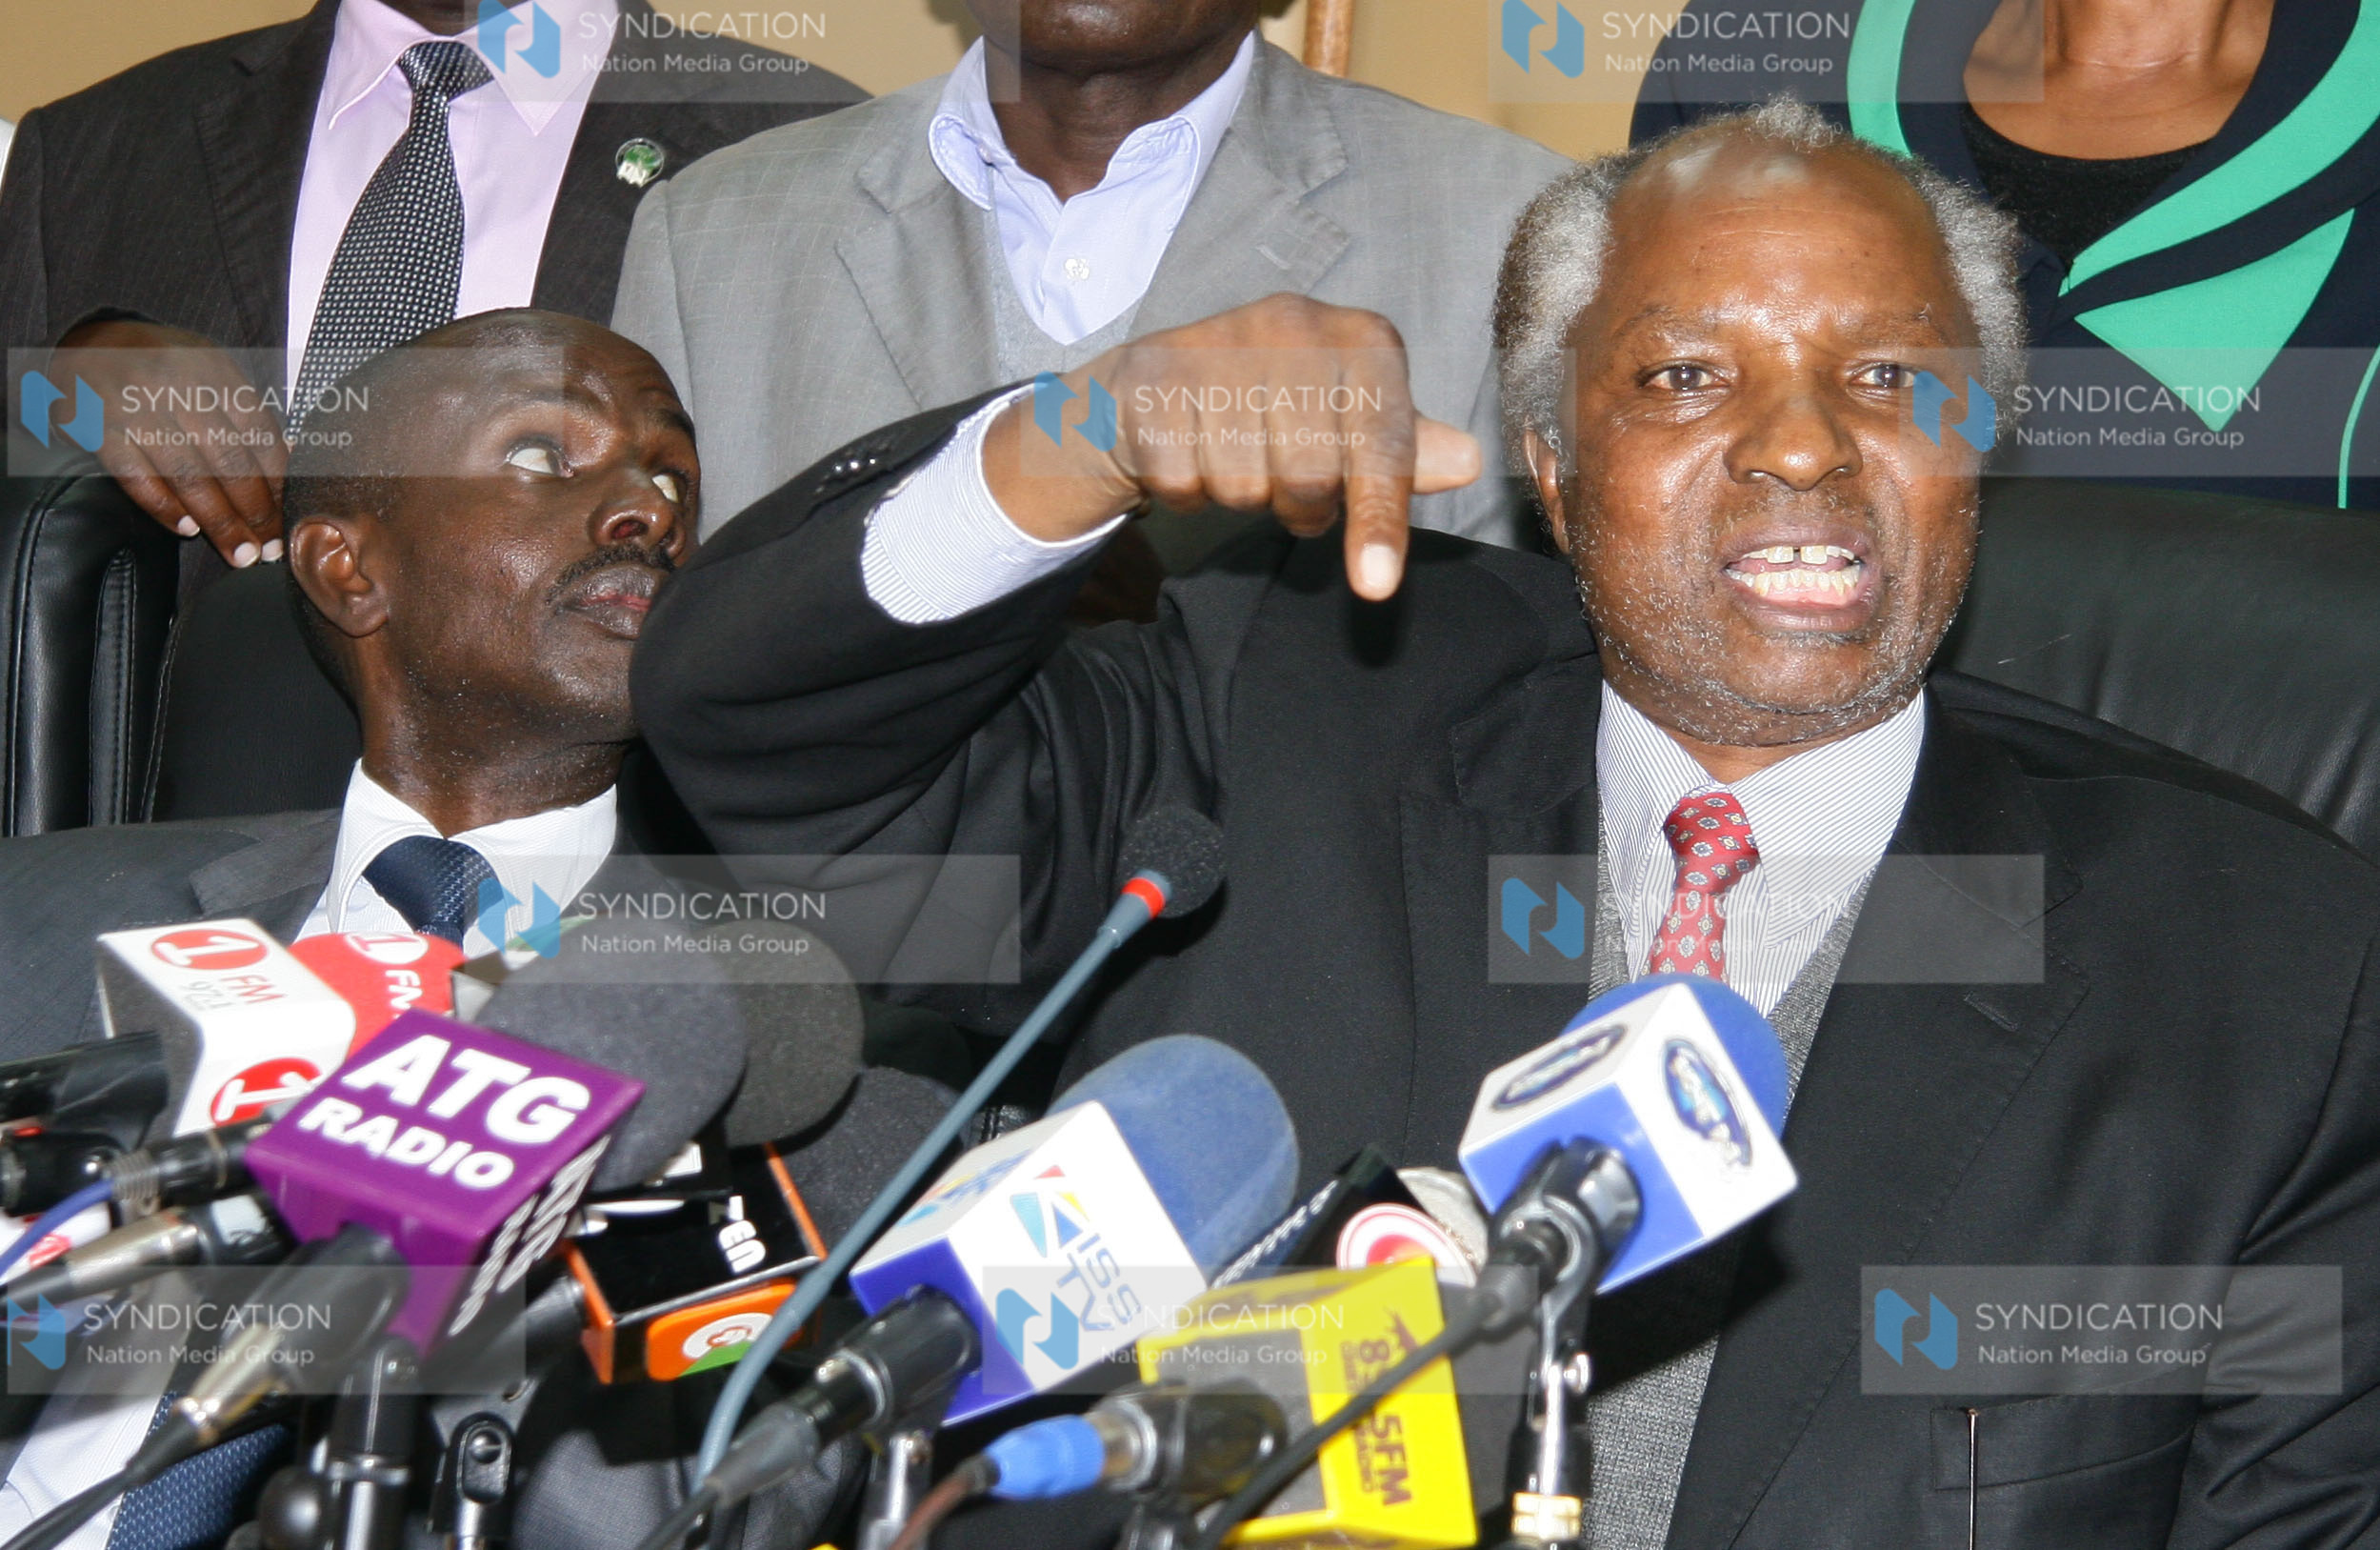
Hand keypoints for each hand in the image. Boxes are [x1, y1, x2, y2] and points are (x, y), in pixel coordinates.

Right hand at [52, 319, 286, 565]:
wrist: (90, 341)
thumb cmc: (163, 366)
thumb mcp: (210, 372)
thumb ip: (244, 414)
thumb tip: (290, 458)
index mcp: (214, 371)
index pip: (258, 435)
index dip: (278, 483)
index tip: (290, 517)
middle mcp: (177, 386)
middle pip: (228, 460)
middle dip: (254, 512)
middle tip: (270, 548)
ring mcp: (135, 407)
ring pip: (187, 475)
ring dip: (218, 522)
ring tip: (240, 553)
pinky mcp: (98, 427)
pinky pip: (137, 477)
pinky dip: (165, 507)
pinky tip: (187, 529)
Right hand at [982, 294, 1479, 600]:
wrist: (1151, 387)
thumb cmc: (1275, 409)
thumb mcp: (1351, 426)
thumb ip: (1405, 453)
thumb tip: (1469, 461)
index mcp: (1361, 338)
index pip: (1382, 442)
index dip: (1379, 517)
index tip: (1376, 585)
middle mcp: (1294, 324)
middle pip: (1311, 473)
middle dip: (1300, 505)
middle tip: (1288, 487)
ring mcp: (1219, 344)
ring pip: (1244, 482)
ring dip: (1242, 496)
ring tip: (1236, 459)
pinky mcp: (1155, 377)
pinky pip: (1182, 480)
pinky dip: (1186, 490)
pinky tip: (1188, 452)